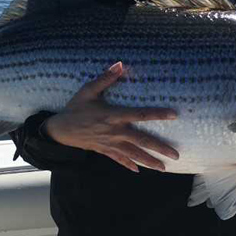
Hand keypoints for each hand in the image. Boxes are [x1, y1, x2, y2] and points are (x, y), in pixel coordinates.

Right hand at [43, 61, 179, 171]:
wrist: (60, 129)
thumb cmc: (75, 107)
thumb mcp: (88, 90)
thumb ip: (106, 78)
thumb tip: (120, 64)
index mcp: (114, 115)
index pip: (140, 115)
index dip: (158, 114)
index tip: (174, 115)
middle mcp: (115, 131)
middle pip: (142, 140)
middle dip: (159, 148)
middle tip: (175, 155)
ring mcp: (110, 143)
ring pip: (134, 154)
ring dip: (149, 161)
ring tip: (164, 168)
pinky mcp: (104, 150)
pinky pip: (119, 159)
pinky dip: (129, 164)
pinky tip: (139, 171)